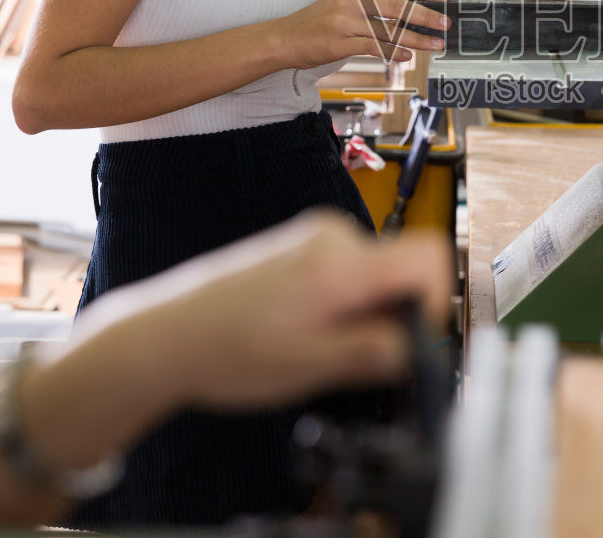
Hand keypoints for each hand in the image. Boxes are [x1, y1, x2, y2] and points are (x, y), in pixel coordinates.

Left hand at [83, 212, 451, 410]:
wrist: (166, 333)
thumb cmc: (226, 349)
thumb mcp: (312, 366)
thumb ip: (376, 352)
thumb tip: (422, 347)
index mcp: (341, 264)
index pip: (428, 256)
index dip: (437, 300)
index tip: (416, 338)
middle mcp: (333, 238)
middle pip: (402, 269)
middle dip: (393, 316)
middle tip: (352, 356)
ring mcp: (315, 237)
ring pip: (375, 275)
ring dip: (364, 313)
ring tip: (316, 345)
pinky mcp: (301, 245)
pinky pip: (349, 272)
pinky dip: (343, 303)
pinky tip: (303, 330)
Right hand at [275, 0, 446, 67]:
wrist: (286, 38)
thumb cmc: (318, 22)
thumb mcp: (343, 1)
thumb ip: (370, 0)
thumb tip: (404, 7)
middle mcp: (352, 0)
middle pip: (398, 7)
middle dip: (426, 16)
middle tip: (445, 23)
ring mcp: (346, 21)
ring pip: (390, 29)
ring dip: (417, 38)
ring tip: (435, 44)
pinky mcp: (340, 43)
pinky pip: (374, 47)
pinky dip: (394, 51)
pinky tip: (407, 56)